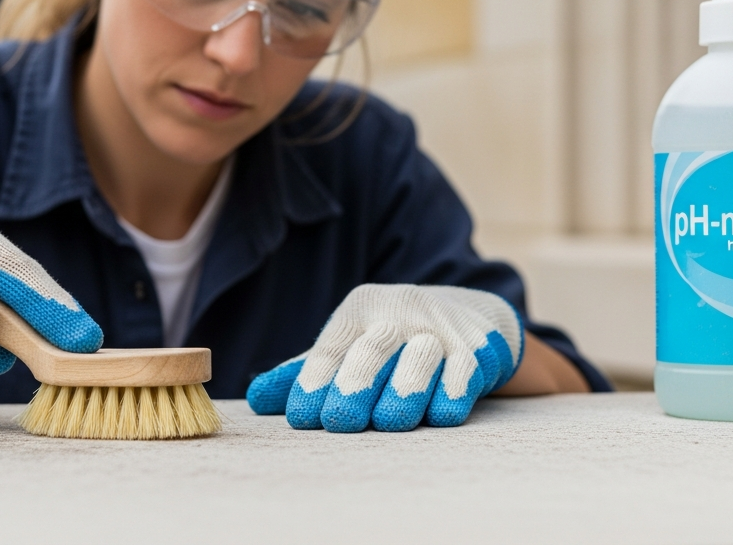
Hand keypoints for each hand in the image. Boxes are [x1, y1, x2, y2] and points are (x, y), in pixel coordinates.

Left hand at [246, 284, 521, 431]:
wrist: (472, 315)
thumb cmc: (395, 341)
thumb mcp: (350, 346)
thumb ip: (307, 373)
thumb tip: (255, 400)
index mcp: (359, 311)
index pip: (332, 348)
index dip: (314, 382)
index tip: (301, 416)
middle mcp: (398, 313)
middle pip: (373, 348)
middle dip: (357, 383)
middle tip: (341, 421)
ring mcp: (440, 328)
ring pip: (422, 357)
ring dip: (407, 389)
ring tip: (392, 421)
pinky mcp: (478, 346)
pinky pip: (467, 367)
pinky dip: (457, 389)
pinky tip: (445, 412)